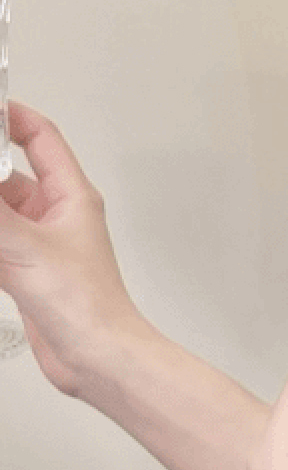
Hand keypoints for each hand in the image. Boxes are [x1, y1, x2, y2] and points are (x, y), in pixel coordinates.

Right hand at [0, 101, 149, 395]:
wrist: (96, 353)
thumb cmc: (87, 303)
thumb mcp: (26, 246)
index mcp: (72, 196)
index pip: (42, 139)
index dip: (13, 117)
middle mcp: (58, 214)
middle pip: (12, 173)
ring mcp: (41, 242)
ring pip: (1, 208)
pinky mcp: (27, 269)